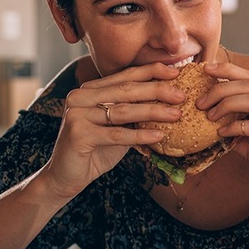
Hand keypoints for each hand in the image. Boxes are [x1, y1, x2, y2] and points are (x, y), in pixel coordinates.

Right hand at [41, 63, 184, 199]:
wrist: (66, 177)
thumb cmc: (96, 150)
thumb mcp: (117, 126)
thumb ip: (133, 112)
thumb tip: (170, 99)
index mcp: (90, 90)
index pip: (125, 76)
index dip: (152, 72)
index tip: (177, 72)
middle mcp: (81, 97)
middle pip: (126, 90)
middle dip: (158, 91)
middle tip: (182, 95)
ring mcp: (77, 114)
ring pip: (123, 111)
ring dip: (154, 112)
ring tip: (177, 114)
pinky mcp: (78, 134)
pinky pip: (116, 134)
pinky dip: (140, 136)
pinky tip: (159, 137)